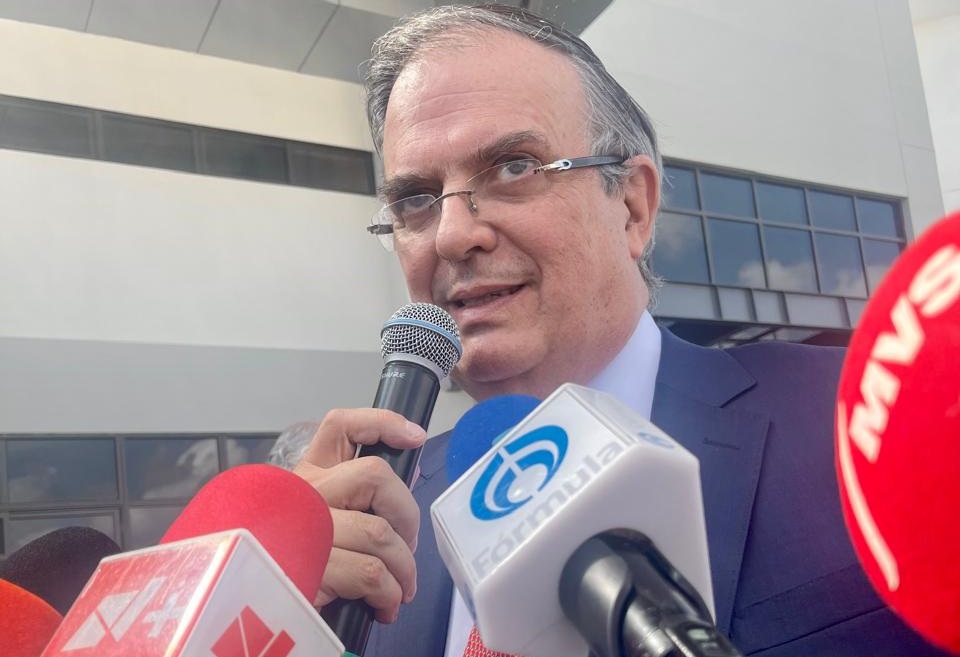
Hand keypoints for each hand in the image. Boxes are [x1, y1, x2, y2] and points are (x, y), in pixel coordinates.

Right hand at [293, 408, 425, 622]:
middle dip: (407, 513)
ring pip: (380, 532)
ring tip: (401, 588)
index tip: (415, 438)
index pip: (340, 426)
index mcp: (308, 476)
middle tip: (407, 545)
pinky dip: (389, 593)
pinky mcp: (310, 565)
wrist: (249, 615)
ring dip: (404, 566)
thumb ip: (356, 505)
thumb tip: (405, 506)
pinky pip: (371, 572)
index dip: (381, 422)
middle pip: (376, 475)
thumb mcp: (321, 524)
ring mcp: (305, 527)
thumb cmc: (296, 566)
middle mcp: (304, 493)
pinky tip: (384, 604)